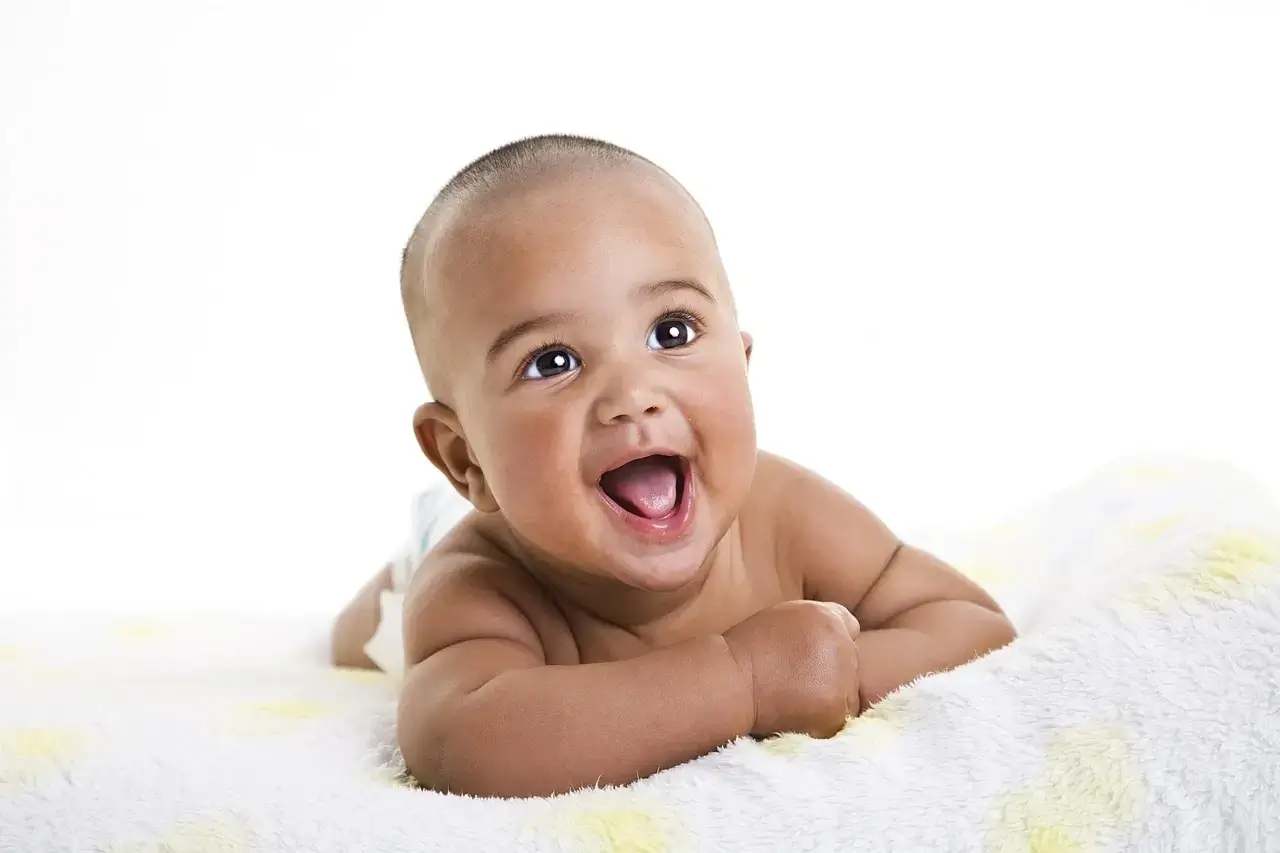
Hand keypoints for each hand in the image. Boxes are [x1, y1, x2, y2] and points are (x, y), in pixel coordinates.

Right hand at [723, 600, 860, 738]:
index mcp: (826, 616)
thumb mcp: (782, 618)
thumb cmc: (747, 652)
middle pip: (851, 661)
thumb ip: (813, 625)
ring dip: (832, 697)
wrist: (733, 682)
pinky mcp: (837, 707)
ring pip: (850, 691)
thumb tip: (839, 637)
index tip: (813, 656)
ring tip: (797, 700)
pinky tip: (801, 715)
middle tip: (797, 681)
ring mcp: (843, 676)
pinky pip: (843, 717)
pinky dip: (826, 720)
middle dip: (833, 671)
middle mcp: (841, 642)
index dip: (832, 643)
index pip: (849, 627)